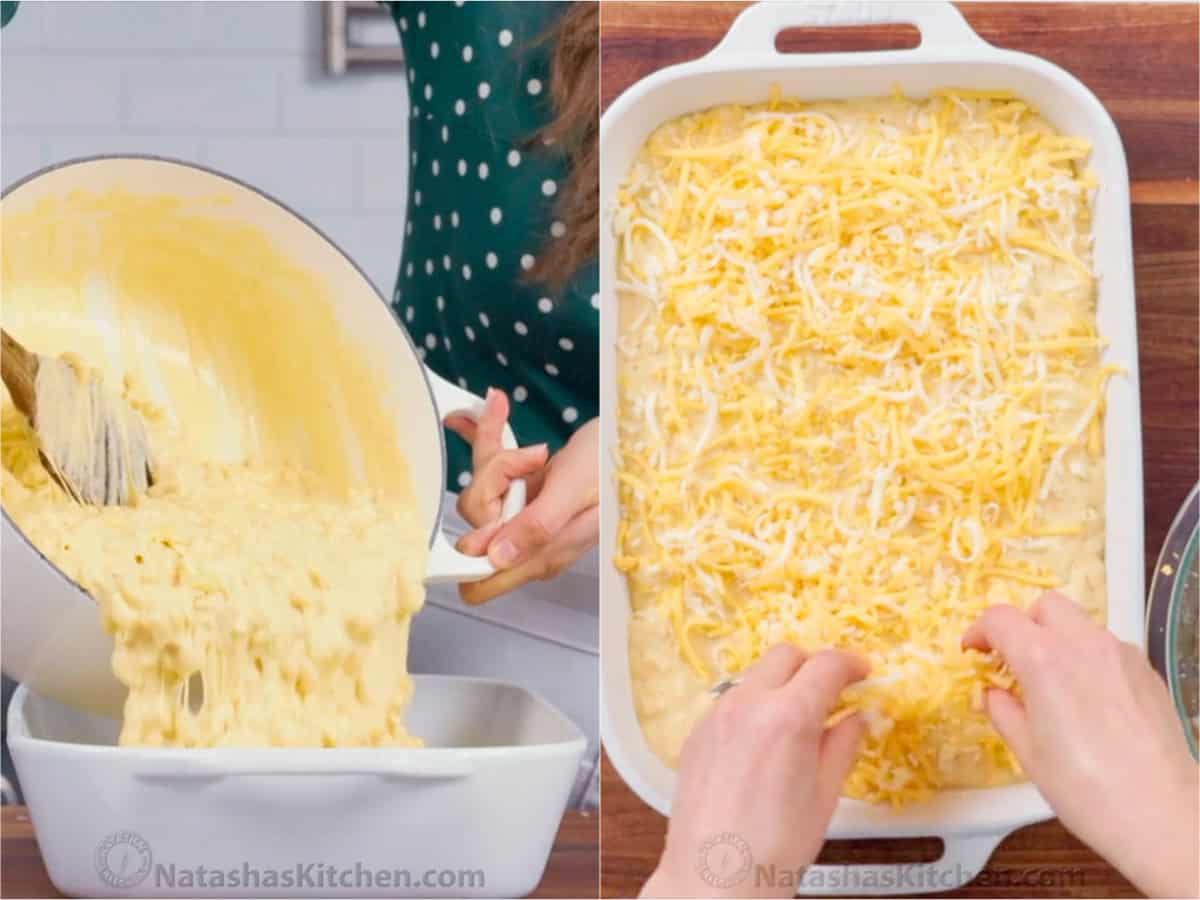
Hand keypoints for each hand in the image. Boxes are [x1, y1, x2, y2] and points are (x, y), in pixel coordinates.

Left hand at [445, 389, 597, 603]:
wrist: (632, 438)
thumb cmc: (612, 465)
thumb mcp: (575, 492)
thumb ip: (537, 526)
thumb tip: (496, 559)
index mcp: (542, 555)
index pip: (481, 579)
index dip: (469, 546)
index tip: (488, 502)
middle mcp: (528, 542)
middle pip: (475, 522)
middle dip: (493, 481)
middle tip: (530, 459)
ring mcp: (524, 515)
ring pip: (481, 491)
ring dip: (499, 457)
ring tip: (538, 446)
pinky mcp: (523, 492)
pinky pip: (492, 471)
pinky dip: (493, 439)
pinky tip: (499, 410)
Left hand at [642, 645, 869, 898]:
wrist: (715, 877)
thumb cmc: (777, 846)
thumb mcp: (825, 795)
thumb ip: (842, 745)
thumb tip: (857, 717)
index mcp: (787, 717)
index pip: (826, 665)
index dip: (851, 663)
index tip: (862, 672)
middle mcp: (747, 704)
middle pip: (785, 655)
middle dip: (813, 665)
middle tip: (832, 692)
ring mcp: (715, 715)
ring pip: (754, 675)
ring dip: (780, 684)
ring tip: (797, 721)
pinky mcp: (696, 732)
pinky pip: (730, 701)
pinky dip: (753, 706)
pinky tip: (763, 742)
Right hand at [964, 591, 1198, 898]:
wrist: (1161, 813)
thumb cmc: (1084, 787)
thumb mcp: (1028, 752)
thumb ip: (1003, 711)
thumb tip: (994, 695)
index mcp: (1043, 658)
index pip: (1000, 618)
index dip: (979, 631)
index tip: (974, 652)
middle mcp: (1083, 643)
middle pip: (1046, 606)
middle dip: (1024, 625)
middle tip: (1014, 661)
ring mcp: (1121, 654)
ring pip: (1081, 625)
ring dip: (1058, 641)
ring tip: (1054, 685)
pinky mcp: (1147, 672)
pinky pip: (1109, 650)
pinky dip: (1089, 660)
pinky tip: (1090, 702)